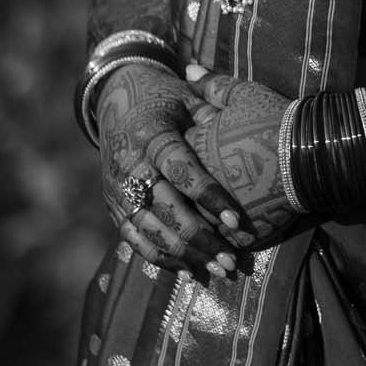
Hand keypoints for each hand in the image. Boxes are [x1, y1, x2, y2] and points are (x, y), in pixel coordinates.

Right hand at [95, 60, 253, 273]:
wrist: (116, 95)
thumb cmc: (166, 97)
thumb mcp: (188, 96)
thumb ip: (214, 112)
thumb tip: (252, 120)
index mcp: (151, 134)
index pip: (180, 171)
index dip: (208, 197)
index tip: (236, 220)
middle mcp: (129, 164)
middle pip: (165, 210)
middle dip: (200, 239)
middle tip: (232, 260)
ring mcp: (117, 188)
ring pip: (151, 232)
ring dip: (186, 255)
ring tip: (220, 270)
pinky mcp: (113, 204)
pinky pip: (135, 239)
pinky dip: (162, 258)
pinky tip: (190, 270)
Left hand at [182, 68, 298, 249]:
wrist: (311, 152)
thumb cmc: (275, 120)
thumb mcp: (243, 94)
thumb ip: (212, 85)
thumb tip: (188, 69)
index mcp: (192, 149)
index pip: (169, 159)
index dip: (174, 161)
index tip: (179, 164)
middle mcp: (197, 183)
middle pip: (174, 199)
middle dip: (172, 204)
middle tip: (173, 208)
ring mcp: (217, 211)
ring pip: (193, 229)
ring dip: (191, 234)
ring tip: (193, 240)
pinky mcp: (239, 232)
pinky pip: (220, 245)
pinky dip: (217, 248)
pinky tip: (216, 254)